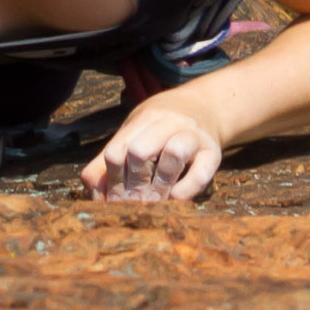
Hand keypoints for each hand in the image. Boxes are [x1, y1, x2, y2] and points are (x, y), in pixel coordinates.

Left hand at [82, 99, 221, 202]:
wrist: (206, 106)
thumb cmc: (160, 128)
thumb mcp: (134, 133)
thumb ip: (109, 160)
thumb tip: (95, 195)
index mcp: (145, 119)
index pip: (116, 151)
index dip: (111, 181)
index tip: (113, 199)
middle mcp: (169, 122)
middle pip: (140, 151)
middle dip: (133, 184)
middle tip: (133, 203)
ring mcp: (194, 135)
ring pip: (173, 153)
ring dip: (159, 183)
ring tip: (154, 200)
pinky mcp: (214, 152)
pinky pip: (201, 173)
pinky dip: (186, 190)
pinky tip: (175, 198)